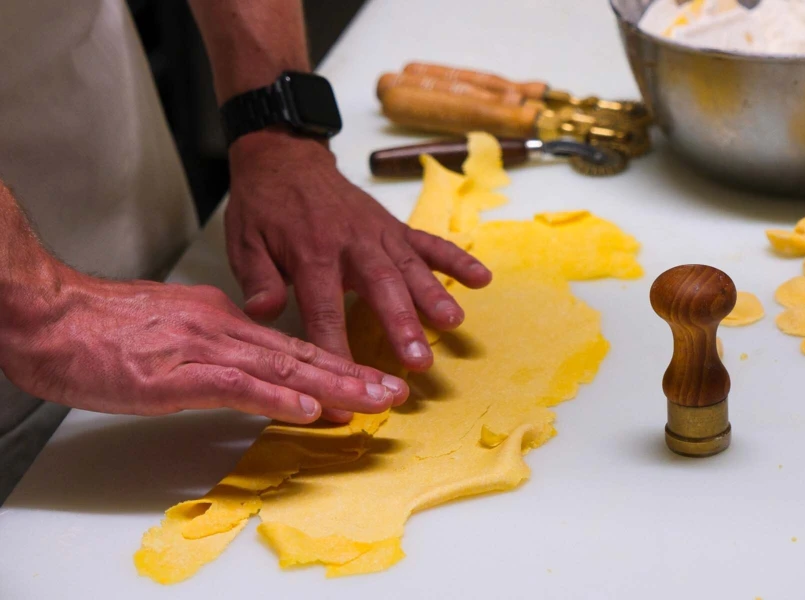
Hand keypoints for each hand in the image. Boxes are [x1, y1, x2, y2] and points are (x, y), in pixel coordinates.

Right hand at [0, 267, 408, 423]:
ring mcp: (201, 350)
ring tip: (373, 401)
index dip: (334, 365)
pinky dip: (276, 399)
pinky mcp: (174, 376)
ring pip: (281, 369)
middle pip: (299, 355)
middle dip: (351, 375)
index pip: (289, 346)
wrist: (52, 316)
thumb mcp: (174, 324)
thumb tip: (246, 354)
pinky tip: (309, 410)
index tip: (368, 380)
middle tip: (394, 392)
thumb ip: (213, 339)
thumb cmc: (105, 327)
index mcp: (222, 318)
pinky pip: (236, 387)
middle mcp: (222, 329)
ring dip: (333, 387)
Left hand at [225, 131, 491, 379]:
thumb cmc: (264, 207)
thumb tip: (264, 315)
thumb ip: (258, 280)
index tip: (344, 390)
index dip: (334, 351)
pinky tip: (481, 279)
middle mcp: (351, 244)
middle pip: (380, 288)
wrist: (285, 157)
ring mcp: (378, 234)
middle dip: (400, 325)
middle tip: (418, 361)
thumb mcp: (244, 242)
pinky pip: (428, 242)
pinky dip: (455, 259)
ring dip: (433, 296)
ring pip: (410, 267)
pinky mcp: (394, 226)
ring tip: (453, 324)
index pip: (323, 311)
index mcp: (311, 254)